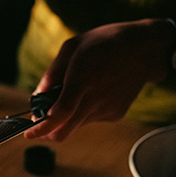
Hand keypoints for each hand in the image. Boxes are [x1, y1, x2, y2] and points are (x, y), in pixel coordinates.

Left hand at [25, 18, 174, 140]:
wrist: (146, 49)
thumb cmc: (105, 43)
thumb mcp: (72, 48)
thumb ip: (52, 74)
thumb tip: (37, 97)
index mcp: (83, 78)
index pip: (61, 113)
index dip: (42, 128)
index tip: (30, 133)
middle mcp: (96, 97)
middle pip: (65, 130)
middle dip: (48, 131)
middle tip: (41, 122)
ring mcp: (107, 108)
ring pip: (76, 125)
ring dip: (67, 117)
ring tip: (77, 91)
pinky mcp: (116, 114)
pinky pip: (90, 119)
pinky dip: (83, 111)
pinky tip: (94, 91)